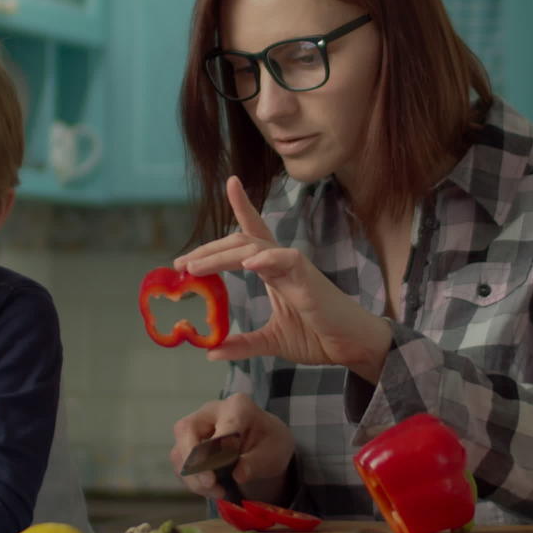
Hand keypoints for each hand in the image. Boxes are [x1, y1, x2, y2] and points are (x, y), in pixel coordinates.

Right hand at [169, 393, 294, 500]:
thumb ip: (256, 463)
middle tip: (210, 483)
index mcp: (238, 406)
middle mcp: (211, 412)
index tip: (229, 470)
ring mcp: (196, 427)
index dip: (222, 448)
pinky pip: (180, 464)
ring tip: (217, 491)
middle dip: (194, 460)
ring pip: (180, 450)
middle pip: (186, 429)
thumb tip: (239, 474)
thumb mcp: (273, 454)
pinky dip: (192, 481)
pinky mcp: (188, 445)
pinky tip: (212, 489)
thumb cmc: (269, 443)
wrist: (263, 445)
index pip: (224, 424)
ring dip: (194, 476)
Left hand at [173, 176, 394, 378]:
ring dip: (221, 255)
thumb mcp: (271, 341)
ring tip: (195, 267)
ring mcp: (295, 268)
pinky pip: (287, 259)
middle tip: (181, 264)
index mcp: (273, 270)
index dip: (242, 206)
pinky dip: (266, 258)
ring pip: (254, 246)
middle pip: (240, 240)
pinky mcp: (309, 280)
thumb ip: (242, 344)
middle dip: (208, 249)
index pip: (253, 233)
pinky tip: (247, 263)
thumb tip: (211, 351)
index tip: (230, 182)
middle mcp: (281, 263)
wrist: (351, 347)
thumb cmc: (318, 337)